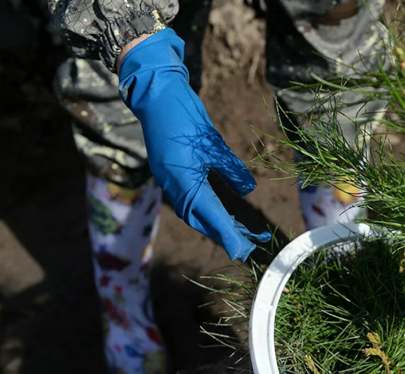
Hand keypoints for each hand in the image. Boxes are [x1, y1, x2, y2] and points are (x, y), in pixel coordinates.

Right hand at [118, 29, 269, 260]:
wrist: (156, 93)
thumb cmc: (186, 114)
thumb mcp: (214, 143)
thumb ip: (230, 169)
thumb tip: (248, 190)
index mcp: (183, 179)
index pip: (209, 214)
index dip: (228, 233)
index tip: (245, 250)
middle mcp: (172, 184)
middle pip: (199, 219)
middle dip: (223, 234)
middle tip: (248, 246)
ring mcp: (166, 179)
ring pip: (190, 212)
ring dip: (213, 225)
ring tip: (238, 233)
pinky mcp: (166, 173)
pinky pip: (185, 200)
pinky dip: (202, 211)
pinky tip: (216, 214)